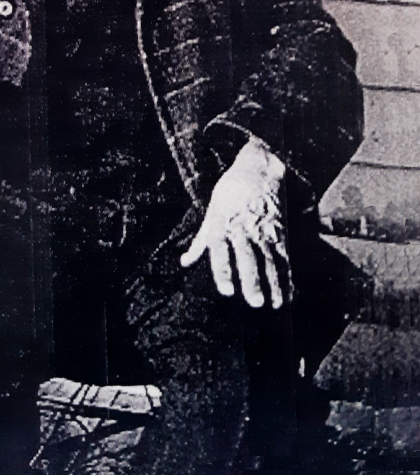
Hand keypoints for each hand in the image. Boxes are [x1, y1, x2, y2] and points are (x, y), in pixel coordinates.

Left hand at [180, 136, 290, 308]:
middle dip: (252, 280)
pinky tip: (288, 293)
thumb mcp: (211, 213)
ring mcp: (262, 230)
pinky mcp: (278, 230)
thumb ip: (200, 241)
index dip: (223, 271)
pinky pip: (283, 255)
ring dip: (273, 283)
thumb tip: (185, 262)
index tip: (228, 292)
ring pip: (269, 259)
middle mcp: (242, 228)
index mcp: (221, 224)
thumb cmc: (229, 194)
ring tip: (276, 304)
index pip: (220, 250)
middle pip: (248, 257)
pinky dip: (287, 275)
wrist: (257, 170)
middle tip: (255, 303)